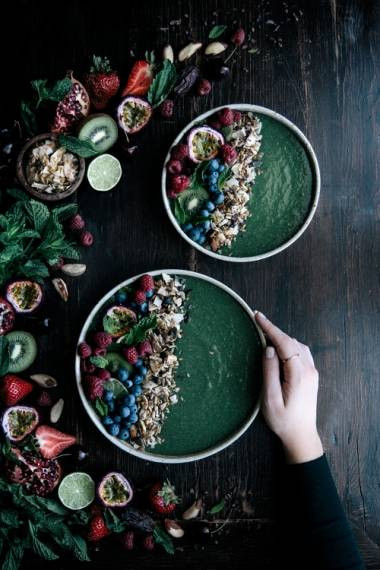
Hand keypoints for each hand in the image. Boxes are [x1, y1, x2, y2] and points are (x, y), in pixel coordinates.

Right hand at [255, 312, 322, 463]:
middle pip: (291, 341)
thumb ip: (269, 372)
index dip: (270, 328)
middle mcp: (309, 370)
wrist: (301, 436)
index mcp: (298, 374)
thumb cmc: (283, 420)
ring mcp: (312, 372)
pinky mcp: (311, 376)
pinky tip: (279, 347)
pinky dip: (289, 344)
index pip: (284, 343)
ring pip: (297, 345)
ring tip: (265, 333)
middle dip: (274, 330)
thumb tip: (268, 349)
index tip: (258, 316)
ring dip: (281, 337)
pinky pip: (301, 352)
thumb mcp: (270, 399)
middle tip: (257, 321)